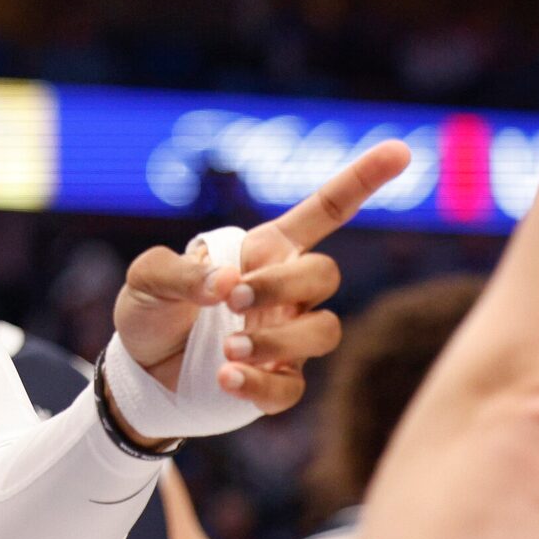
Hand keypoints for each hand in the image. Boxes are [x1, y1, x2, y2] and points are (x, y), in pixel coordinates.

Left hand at [113, 141, 411, 418]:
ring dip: (278, 340)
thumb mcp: (148, 278)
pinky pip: (292, 388)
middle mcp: (285, 292)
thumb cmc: (151, 311)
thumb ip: (179, 272)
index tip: (400, 151)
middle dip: (284, 285)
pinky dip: (260, 384)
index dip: (362, 180)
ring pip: (324, 331)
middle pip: (325, 274)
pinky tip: (226, 378)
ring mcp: (286, 338)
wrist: (138, 372)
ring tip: (227, 348)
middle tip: (232, 301)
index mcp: (264, 251)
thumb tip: (225, 286)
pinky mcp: (275, 382)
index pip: (326, 211)